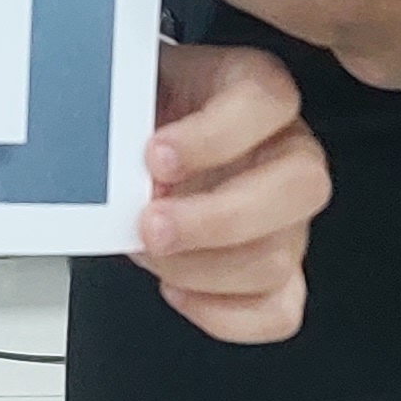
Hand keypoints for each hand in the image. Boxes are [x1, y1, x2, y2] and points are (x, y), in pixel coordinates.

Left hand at [127, 41, 329, 341]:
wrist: (140, 140)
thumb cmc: (145, 111)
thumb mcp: (132, 87)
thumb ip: (127, 106)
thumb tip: (101, 143)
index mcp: (258, 88)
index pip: (266, 100)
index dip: (212, 135)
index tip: (155, 156)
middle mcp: (288, 149)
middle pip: (299, 187)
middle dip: (215, 219)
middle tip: (151, 225)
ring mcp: (288, 215)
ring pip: (279, 255)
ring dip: (202, 268)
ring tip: (149, 250)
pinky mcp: (278, 268)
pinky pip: (278, 309)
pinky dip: (223, 313)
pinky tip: (177, 288)